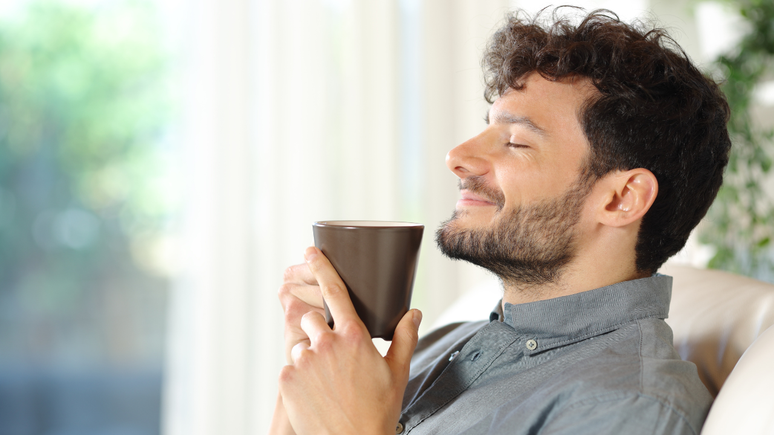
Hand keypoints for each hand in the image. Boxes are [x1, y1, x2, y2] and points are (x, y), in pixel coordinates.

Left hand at [278, 246, 421, 434]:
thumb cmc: (378, 410)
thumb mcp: (397, 372)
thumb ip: (404, 337)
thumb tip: (414, 313)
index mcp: (354, 336)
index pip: (334, 290)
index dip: (321, 267)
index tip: (310, 252)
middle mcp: (326, 343)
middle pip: (312, 317)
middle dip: (319, 329)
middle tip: (333, 355)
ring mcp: (303, 361)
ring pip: (300, 343)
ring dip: (309, 354)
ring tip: (326, 380)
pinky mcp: (287, 379)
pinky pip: (289, 366)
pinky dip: (299, 375)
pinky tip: (315, 392)